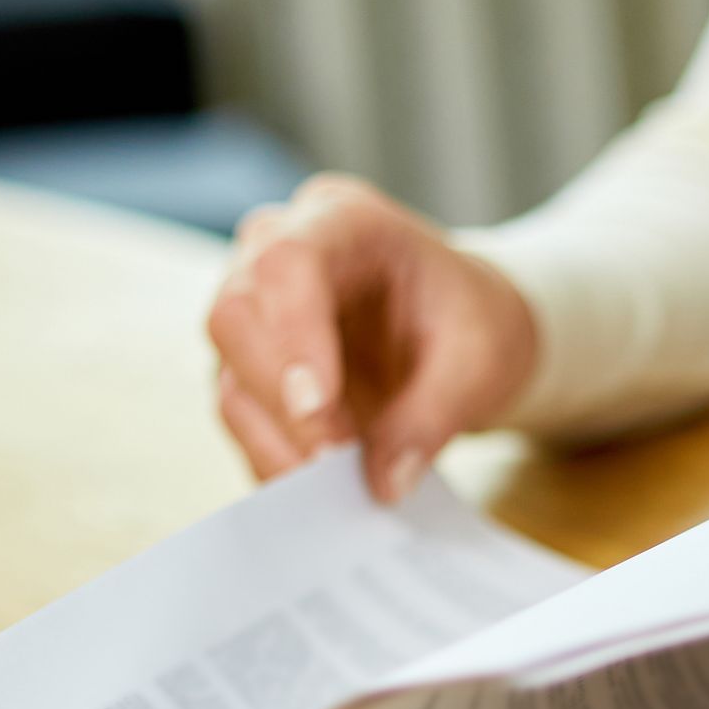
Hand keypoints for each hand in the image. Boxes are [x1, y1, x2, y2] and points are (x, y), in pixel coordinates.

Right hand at [206, 175, 539, 498]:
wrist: (458, 331)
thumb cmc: (469, 322)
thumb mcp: (479, 362)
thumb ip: (432, 418)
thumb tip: (385, 482)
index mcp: (345, 222)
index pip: (288, 263)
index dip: (293, 336)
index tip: (318, 410)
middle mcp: (278, 253)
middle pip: (235, 316)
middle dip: (280, 400)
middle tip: (333, 463)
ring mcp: (256, 311)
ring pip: (229, 375)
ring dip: (276, 441)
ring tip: (334, 484)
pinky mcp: (248, 367)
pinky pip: (242, 418)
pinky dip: (274, 457)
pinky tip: (317, 486)